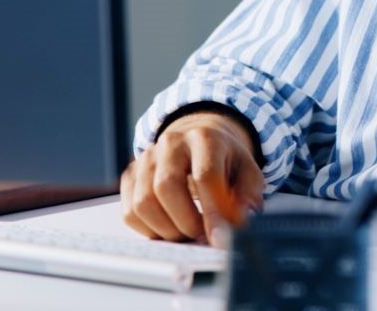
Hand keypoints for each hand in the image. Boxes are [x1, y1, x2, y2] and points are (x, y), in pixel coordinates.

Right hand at [120, 111, 265, 244]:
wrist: (198, 141)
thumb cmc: (224, 161)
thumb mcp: (247, 172)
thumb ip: (247, 198)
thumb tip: (237, 225)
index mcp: (204, 137)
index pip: (205, 176)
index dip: (213, 212)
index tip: (219, 238)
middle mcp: (170, 143)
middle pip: (166, 187)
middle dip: (186, 222)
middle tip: (201, 234)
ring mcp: (146, 158)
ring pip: (144, 203)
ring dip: (167, 229)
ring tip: (186, 232)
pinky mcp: (130, 175)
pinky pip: (130, 212)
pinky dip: (149, 230)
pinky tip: (169, 227)